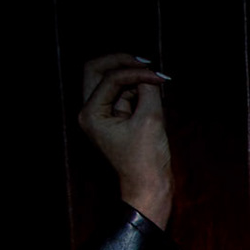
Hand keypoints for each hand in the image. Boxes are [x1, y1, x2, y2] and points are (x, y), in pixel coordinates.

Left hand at [77, 52, 172, 228]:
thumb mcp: (151, 119)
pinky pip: (122, 95)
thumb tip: (149, 74)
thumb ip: (148, 91)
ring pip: (109, 81)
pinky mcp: (114, 120)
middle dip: (121, 63)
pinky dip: (136, 90)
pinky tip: (154, 93)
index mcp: (91, 113)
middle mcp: (90, 112)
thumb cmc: (147, 160)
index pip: (110, 78)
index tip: (159, 77)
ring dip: (132, 78)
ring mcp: (100, 116)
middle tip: (146, 62)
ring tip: (156, 82)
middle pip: (96, 71)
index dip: (136, 73)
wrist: (149, 187)